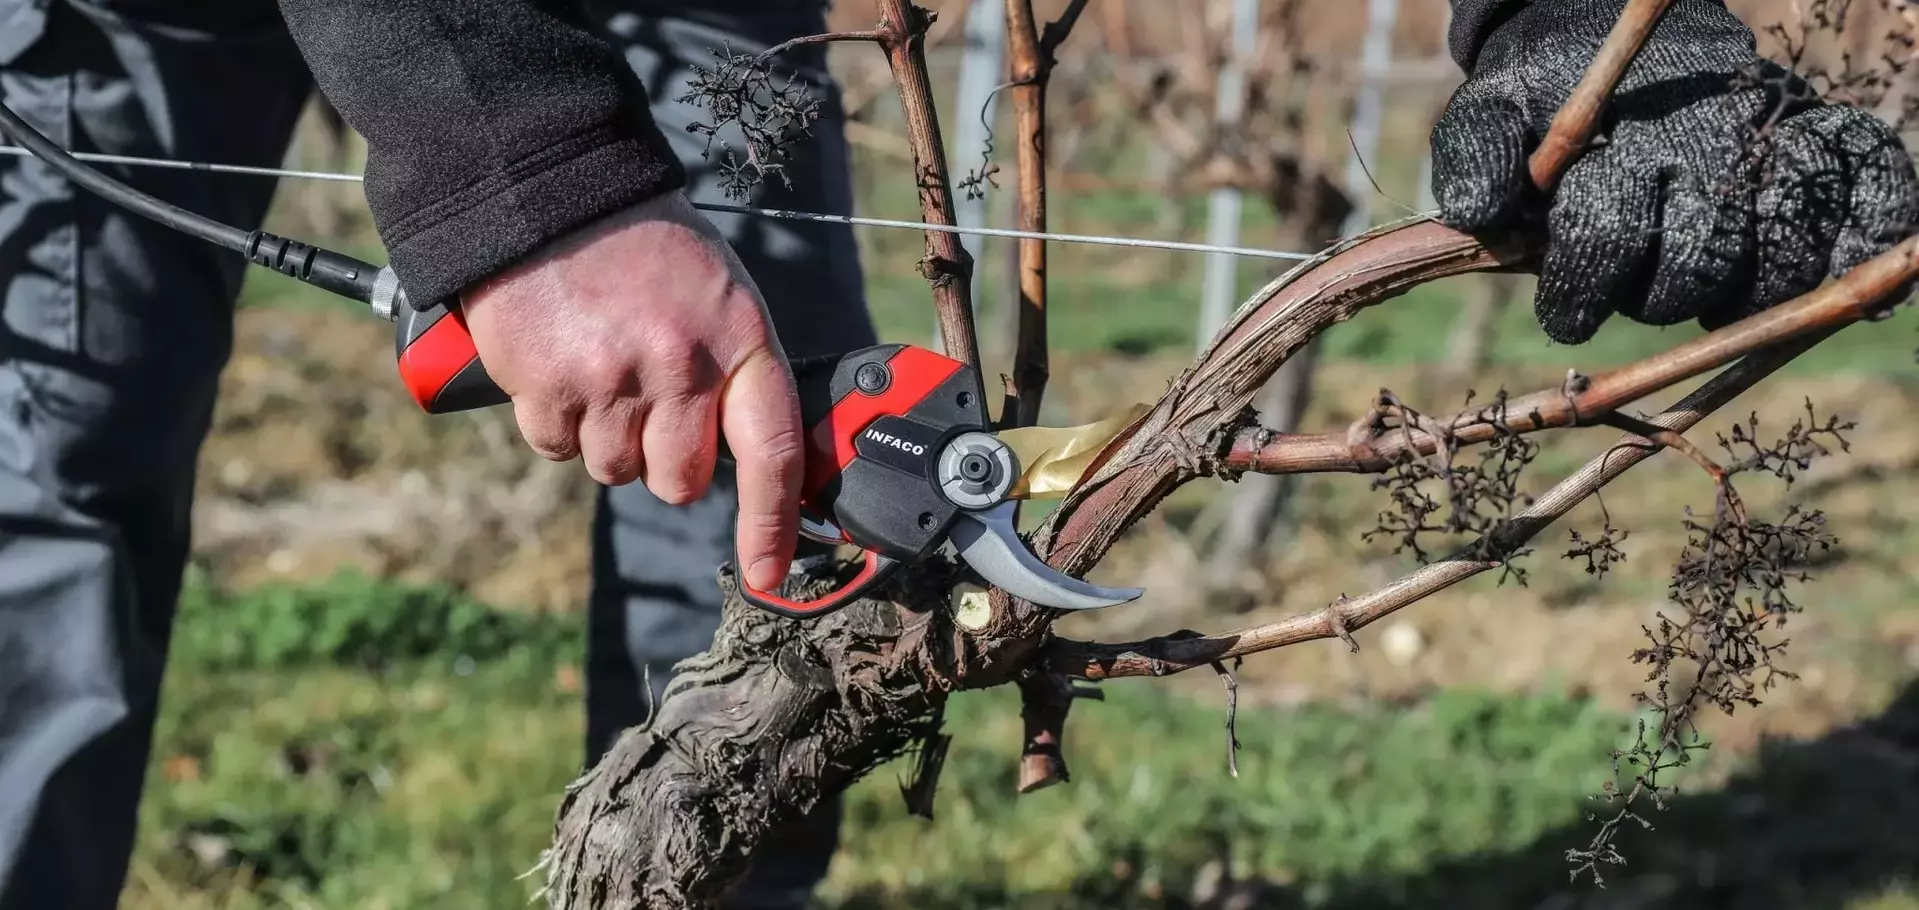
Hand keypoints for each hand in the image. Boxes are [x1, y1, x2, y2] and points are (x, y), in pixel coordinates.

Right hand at [459, 190, 802, 593]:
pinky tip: (559, 364)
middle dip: (663, 461)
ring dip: (605, 436)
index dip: (771, 524)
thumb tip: (740, 456)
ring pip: (614, 469)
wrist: (549, 191)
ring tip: (599, 364)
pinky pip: (556, 446)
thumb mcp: (717, 294)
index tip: (767, 572)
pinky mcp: (547, 386)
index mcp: (739, 342)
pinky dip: (556, 420)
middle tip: (647, 403)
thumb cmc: (644, 247)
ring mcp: (612, 379)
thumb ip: (733, 371)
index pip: (772, 453)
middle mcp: (681, 366)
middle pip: (679, 481)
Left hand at [1430, 0, 1918, 343]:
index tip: (1565, 315)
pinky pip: (1876, 184)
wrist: (1608, 24)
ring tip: (1710, 296)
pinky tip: (1839, 277)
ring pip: (1784, 254)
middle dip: (1655, 299)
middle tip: (1637, 293)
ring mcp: (1777, 130)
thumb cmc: (1548, 91)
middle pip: (1698, 262)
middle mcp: (1714, 131)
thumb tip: (1484, 215)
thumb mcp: (1492, 110)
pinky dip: (1867, 238)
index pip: (1609, 235)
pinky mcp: (1824, 131)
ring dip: (1747, 298)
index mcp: (1628, 130)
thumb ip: (1477, 157)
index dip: (1578, 294)